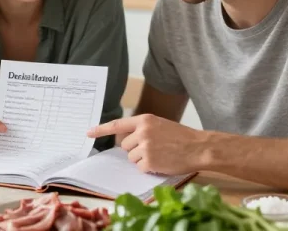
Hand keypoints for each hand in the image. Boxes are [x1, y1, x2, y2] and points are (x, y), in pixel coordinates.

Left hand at [87, 114, 205, 174]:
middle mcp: (142, 132)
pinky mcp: (149, 161)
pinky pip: (140, 168)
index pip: (117, 124)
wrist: (199, 147)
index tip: (88, 132)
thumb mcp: (160, 125)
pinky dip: (149, 168)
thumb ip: (143, 129)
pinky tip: (162, 162)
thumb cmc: (182, 137)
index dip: (101, 129)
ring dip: (142, 159)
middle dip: (135, 149)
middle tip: (154, 148)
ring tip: (160, 154)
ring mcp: (145, 147)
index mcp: (145, 120)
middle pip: (125, 145)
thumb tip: (126, 142)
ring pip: (131, 158)